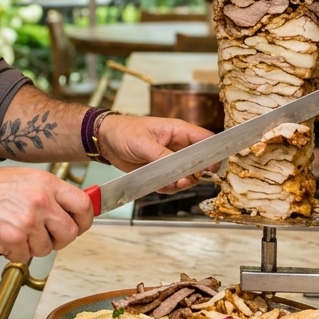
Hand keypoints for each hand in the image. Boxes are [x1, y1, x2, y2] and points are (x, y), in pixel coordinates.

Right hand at [0, 166, 93, 261]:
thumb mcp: (27, 179)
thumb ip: (51, 194)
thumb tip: (73, 209)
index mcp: (46, 184)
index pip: (83, 205)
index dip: (84, 220)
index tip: (79, 224)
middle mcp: (41, 201)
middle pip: (70, 233)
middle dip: (59, 239)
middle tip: (44, 234)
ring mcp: (27, 221)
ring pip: (47, 248)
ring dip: (33, 246)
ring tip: (16, 230)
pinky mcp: (13, 239)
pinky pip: (25, 256)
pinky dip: (15, 251)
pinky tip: (5, 236)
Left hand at [98, 115, 214, 191]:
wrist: (105, 141)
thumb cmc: (124, 132)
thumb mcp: (143, 143)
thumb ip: (162, 155)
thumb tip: (178, 168)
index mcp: (178, 131)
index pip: (205, 140)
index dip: (213, 154)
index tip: (213, 168)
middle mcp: (177, 145)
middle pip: (199, 162)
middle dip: (194, 174)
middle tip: (183, 180)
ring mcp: (170, 159)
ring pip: (186, 176)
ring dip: (180, 183)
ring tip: (169, 184)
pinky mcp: (160, 171)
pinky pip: (172, 183)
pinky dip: (167, 187)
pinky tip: (157, 185)